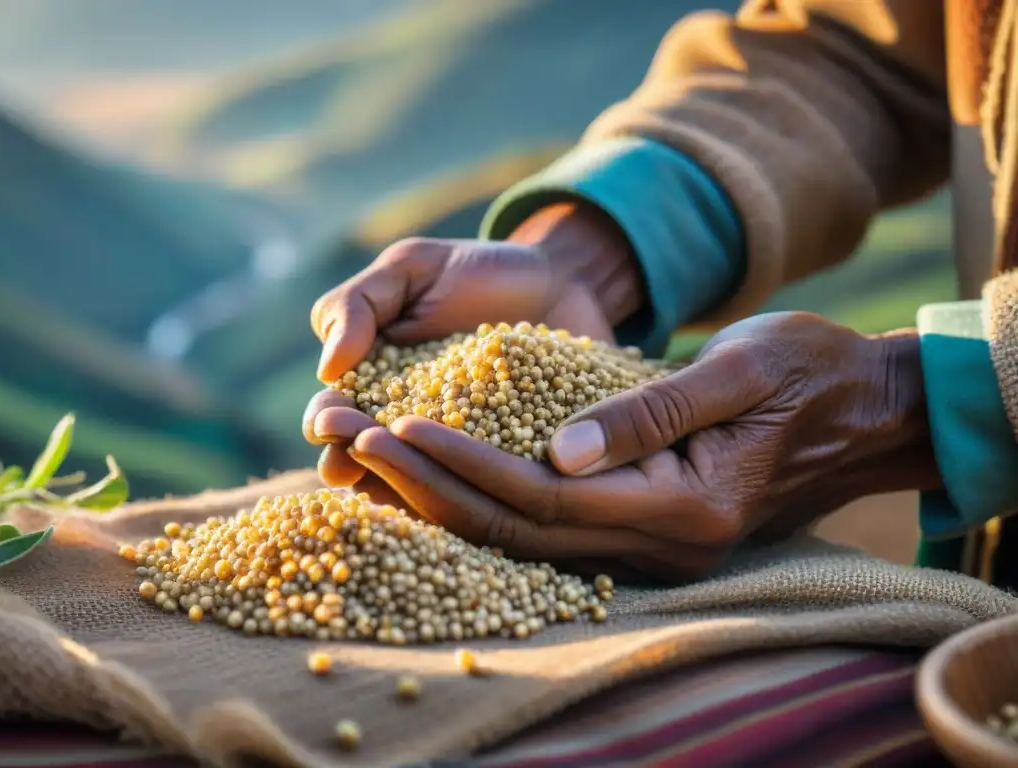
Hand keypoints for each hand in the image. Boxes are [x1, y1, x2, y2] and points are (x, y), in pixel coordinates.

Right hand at [305, 202, 645, 488]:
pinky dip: (481, 494)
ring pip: (429, 487)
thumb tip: (327, 367)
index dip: (328, 423)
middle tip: (350, 462)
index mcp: (374, 392)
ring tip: (404, 481)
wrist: (564, 279)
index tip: (328, 420)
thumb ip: (358, 305)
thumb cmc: (476, 272)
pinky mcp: (519, 466)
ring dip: (410, 489)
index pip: (336, 418)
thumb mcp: (411, 270)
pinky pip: (496, 487)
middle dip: (356, 464)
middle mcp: (414, 434)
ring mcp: (466, 456)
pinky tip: (474, 496)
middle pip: (374, 463)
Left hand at [315, 312, 940, 581]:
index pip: (548, 497)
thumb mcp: (740, 372)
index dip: (468, 465)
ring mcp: (651, 545)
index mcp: (685, 508)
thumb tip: (559, 450)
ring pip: (524, 538)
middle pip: (520, 529)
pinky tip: (434, 480)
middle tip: (358, 444)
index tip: (399, 426)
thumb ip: (650, 412)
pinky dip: (484, 502)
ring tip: (375, 462)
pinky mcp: (641, 527)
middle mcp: (661, 544)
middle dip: (433, 487)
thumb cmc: (810, 374)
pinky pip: (546, 527)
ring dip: (445, 500)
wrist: (864, 409)